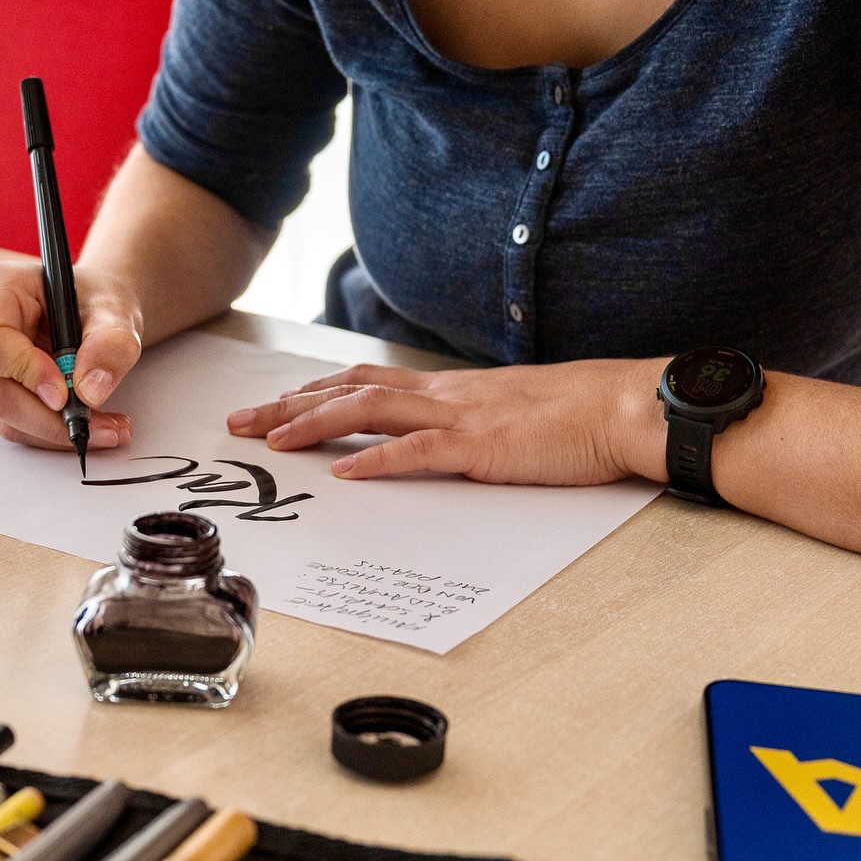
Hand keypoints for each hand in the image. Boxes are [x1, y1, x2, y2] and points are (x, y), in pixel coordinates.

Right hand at [0, 260, 143, 450]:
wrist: (93, 307)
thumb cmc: (94, 297)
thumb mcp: (116, 308)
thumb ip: (111, 343)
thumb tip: (91, 389)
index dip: (25, 372)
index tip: (66, 392)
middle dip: (50, 418)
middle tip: (101, 427)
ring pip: (4, 414)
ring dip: (55, 430)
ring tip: (107, 426)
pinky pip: (14, 422)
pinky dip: (52, 430)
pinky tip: (89, 423)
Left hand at [227, 358, 669, 483]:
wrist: (622, 406)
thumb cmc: (575, 417)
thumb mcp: (506, 414)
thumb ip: (465, 423)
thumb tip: (432, 440)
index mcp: (447, 390)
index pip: (363, 383)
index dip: (310, 395)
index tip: (268, 409)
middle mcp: (443, 395)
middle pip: (348, 392)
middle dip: (288, 407)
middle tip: (238, 422)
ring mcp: (460, 417)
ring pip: (369, 412)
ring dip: (314, 425)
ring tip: (271, 440)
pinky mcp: (483, 447)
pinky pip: (420, 451)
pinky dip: (379, 463)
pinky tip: (347, 476)